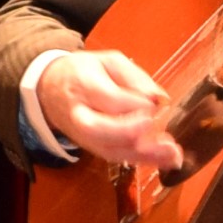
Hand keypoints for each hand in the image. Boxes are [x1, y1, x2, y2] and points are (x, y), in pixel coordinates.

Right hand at [35, 47, 186, 169]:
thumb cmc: (82, 72)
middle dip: (133, 133)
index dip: (137, 103)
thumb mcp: (108, 61)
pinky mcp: (91, 148)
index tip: (158, 102)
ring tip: (173, 154)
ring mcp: (83, 136)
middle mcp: (79, 115)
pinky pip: (115, 158)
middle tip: (161, 133)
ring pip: (109, 150)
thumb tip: (158, 98)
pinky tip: (165, 160)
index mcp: (82, 85)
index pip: (110, 98)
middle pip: (100, 130)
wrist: (49, 91)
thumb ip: (135, 77)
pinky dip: (142, 161)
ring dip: (144, 155)